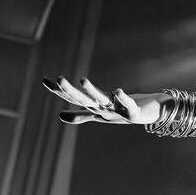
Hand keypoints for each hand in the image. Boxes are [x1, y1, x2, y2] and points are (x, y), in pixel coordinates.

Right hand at [43, 76, 167, 124]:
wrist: (151, 115)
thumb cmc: (124, 112)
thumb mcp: (101, 113)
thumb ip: (81, 114)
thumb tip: (59, 116)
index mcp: (96, 108)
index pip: (76, 99)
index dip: (60, 91)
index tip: (44, 80)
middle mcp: (105, 110)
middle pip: (86, 100)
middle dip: (71, 91)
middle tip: (58, 78)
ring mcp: (119, 112)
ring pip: (104, 101)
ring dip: (94, 92)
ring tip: (83, 80)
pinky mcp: (135, 112)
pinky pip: (128, 105)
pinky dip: (122, 98)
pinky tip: (117, 90)